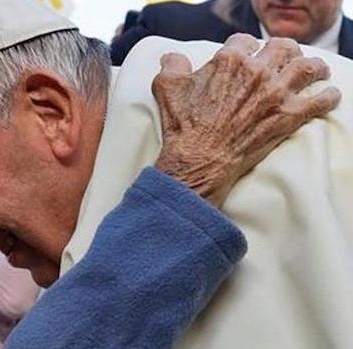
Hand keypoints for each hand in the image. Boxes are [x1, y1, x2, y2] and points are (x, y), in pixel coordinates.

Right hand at [151, 34, 340, 205]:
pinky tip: (329, 96)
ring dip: (315, 67)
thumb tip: (173, 58)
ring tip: (317, 71)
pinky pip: (320, 100)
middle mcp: (257, 71)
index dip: (245, 47)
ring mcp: (276, 93)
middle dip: (284, 50)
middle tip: (286, 58)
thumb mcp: (167, 89)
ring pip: (308, 67)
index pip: (245, 40)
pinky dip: (328, 97)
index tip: (248, 55)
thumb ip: (172, 66)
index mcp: (229, 60)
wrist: (198, 159)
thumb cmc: (183, 126)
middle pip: (282, 47)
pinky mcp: (288, 116)